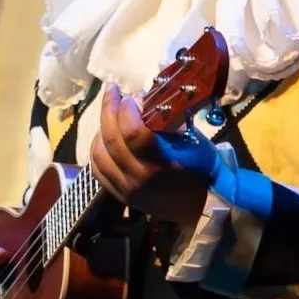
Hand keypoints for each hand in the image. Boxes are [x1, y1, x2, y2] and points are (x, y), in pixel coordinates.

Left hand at [90, 84, 214, 225]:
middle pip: (111, 138)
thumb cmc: (201, 170)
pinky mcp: (120, 195)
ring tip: (110, 114)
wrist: (201, 208)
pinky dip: (97, 149)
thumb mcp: (193, 142)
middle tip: (112, 90)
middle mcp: (137, 178)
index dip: (127, 108)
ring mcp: (125, 189)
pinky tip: (104, 137)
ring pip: (99, 154)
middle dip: (109, 108)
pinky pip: (98, 169)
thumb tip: (146, 100)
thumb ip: (168, 123)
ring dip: (101, 128)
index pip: (132, 131)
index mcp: (159, 164)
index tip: (133, 95)